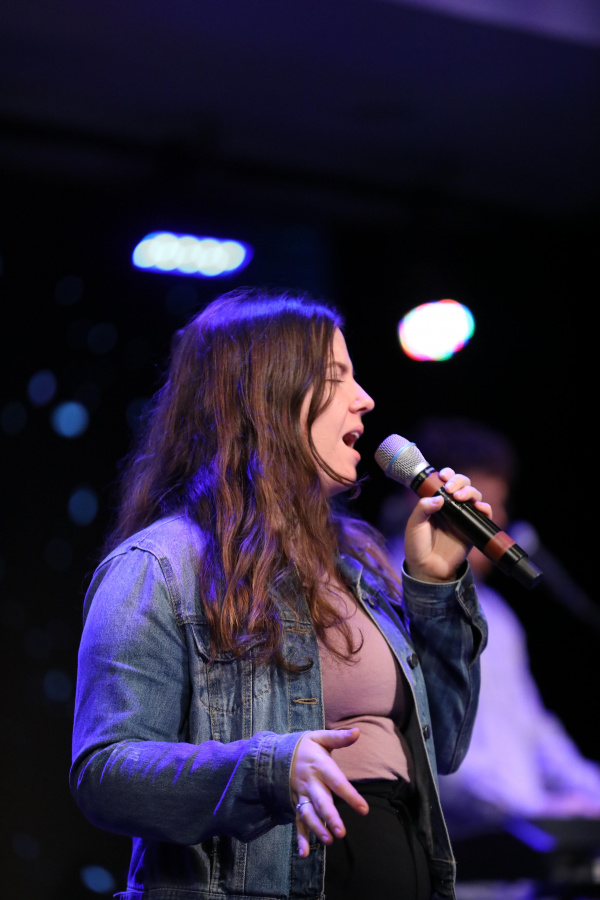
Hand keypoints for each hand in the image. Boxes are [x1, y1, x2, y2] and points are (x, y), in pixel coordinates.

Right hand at [290, 728, 368, 856]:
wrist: (275, 753)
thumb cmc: (304, 746)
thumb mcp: (319, 737)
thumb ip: (339, 737)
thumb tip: (358, 732)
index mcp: (320, 766)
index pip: (337, 782)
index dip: (350, 796)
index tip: (364, 809)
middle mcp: (310, 783)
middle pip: (321, 802)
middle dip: (330, 818)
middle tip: (341, 833)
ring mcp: (301, 795)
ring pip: (308, 814)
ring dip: (317, 828)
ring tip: (328, 841)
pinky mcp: (295, 804)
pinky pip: (298, 822)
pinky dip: (300, 838)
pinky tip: (304, 853)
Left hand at [404, 468, 491, 582]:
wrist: (427, 569)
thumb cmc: (418, 546)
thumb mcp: (414, 524)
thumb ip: (423, 508)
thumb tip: (439, 498)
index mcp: (436, 502)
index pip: (445, 482)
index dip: (448, 474)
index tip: (443, 476)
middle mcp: (451, 506)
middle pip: (462, 484)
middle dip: (459, 480)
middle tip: (450, 489)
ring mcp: (463, 517)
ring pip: (474, 496)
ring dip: (470, 491)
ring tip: (460, 498)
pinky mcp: (473, 528)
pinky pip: (484, 515)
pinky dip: (485, 508)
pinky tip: (479, 507)